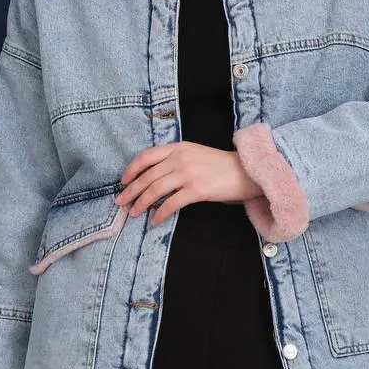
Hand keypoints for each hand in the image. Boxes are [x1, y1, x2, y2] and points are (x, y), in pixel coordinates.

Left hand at [116, 142, 261, 225]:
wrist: (246, 171)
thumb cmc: (221, 165)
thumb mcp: (195, 153)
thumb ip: (176, 160)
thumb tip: (154, 179)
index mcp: (178, 147)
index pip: (146, 156)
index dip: (131, 169)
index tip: (123, 181)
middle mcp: (180, 158)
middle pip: (147, 176)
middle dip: (131, 190)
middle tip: (121, 202)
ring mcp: (188, 173)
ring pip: (155, 190)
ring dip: (141, 203)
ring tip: (134, 213)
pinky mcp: (197, 189)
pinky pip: (171, 203)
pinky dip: (160, 213)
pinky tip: (155, 220)